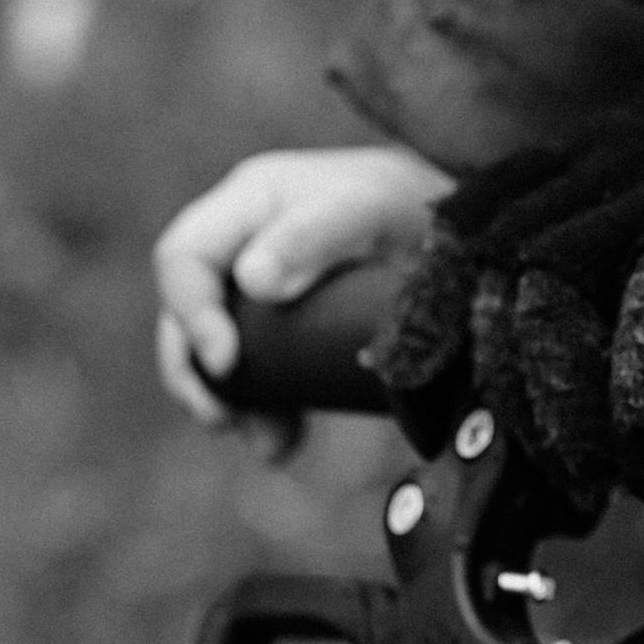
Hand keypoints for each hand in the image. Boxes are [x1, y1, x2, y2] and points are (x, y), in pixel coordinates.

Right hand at [153, 144, 448, 428]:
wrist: (459, 226)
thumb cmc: (408, 201)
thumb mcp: (369, 206)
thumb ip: (316, 234)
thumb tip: (253, 281)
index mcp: (249, 203)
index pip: (183, 257)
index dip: (191, 312)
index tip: (226, 361)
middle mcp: (244, 245)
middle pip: (185, 314)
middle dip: (196, 373)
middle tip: (224, 420)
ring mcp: (261, 290)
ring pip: (213, 354)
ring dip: (231, 404)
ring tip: (270, 442)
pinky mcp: (287, 329)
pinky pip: (257, 375)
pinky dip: (265, 411)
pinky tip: (288, 441)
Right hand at [376, 0, 643, 518]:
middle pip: (552, 284)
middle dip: (547, 412)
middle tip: (589, 494)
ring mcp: (631, 140)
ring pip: (499, 245)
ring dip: (479, 365)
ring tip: (499, 461)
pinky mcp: (602, 130)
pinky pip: (484, 199)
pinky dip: (435, 287)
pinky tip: (424, 372)